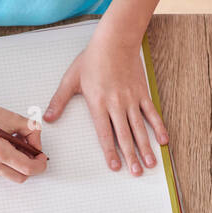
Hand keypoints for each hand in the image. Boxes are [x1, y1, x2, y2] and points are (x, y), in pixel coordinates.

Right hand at [0, 93, 47, 183]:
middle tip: (32, 151)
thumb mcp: (11, 117)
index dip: (40, 164)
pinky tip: (4, 147)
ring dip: (17, 164)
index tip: (42, 157)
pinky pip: (0, 171)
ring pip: (10, 175)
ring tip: (14, 144)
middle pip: (21, 177)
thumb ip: (30, 130)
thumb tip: (37, 142)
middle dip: (30, 166)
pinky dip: (7, 162)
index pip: (28, 169)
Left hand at [44, 32, 167, 175]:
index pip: (105, 134)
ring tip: (151, 164)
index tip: (115, 167)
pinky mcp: (142, 93)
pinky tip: (163, 141)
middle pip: (125, 135)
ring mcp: (131, 99)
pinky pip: (152, 113)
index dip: (110, 151)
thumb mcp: (71, 79)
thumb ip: (59, 101)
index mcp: (98, 104)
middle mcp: (116, 105)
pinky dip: (158, 127)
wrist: (115, 39)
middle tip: (136, 173)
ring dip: (146, 147)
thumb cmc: (92, 59)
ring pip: (140, 128)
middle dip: (131, 156)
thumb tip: (48, 119)